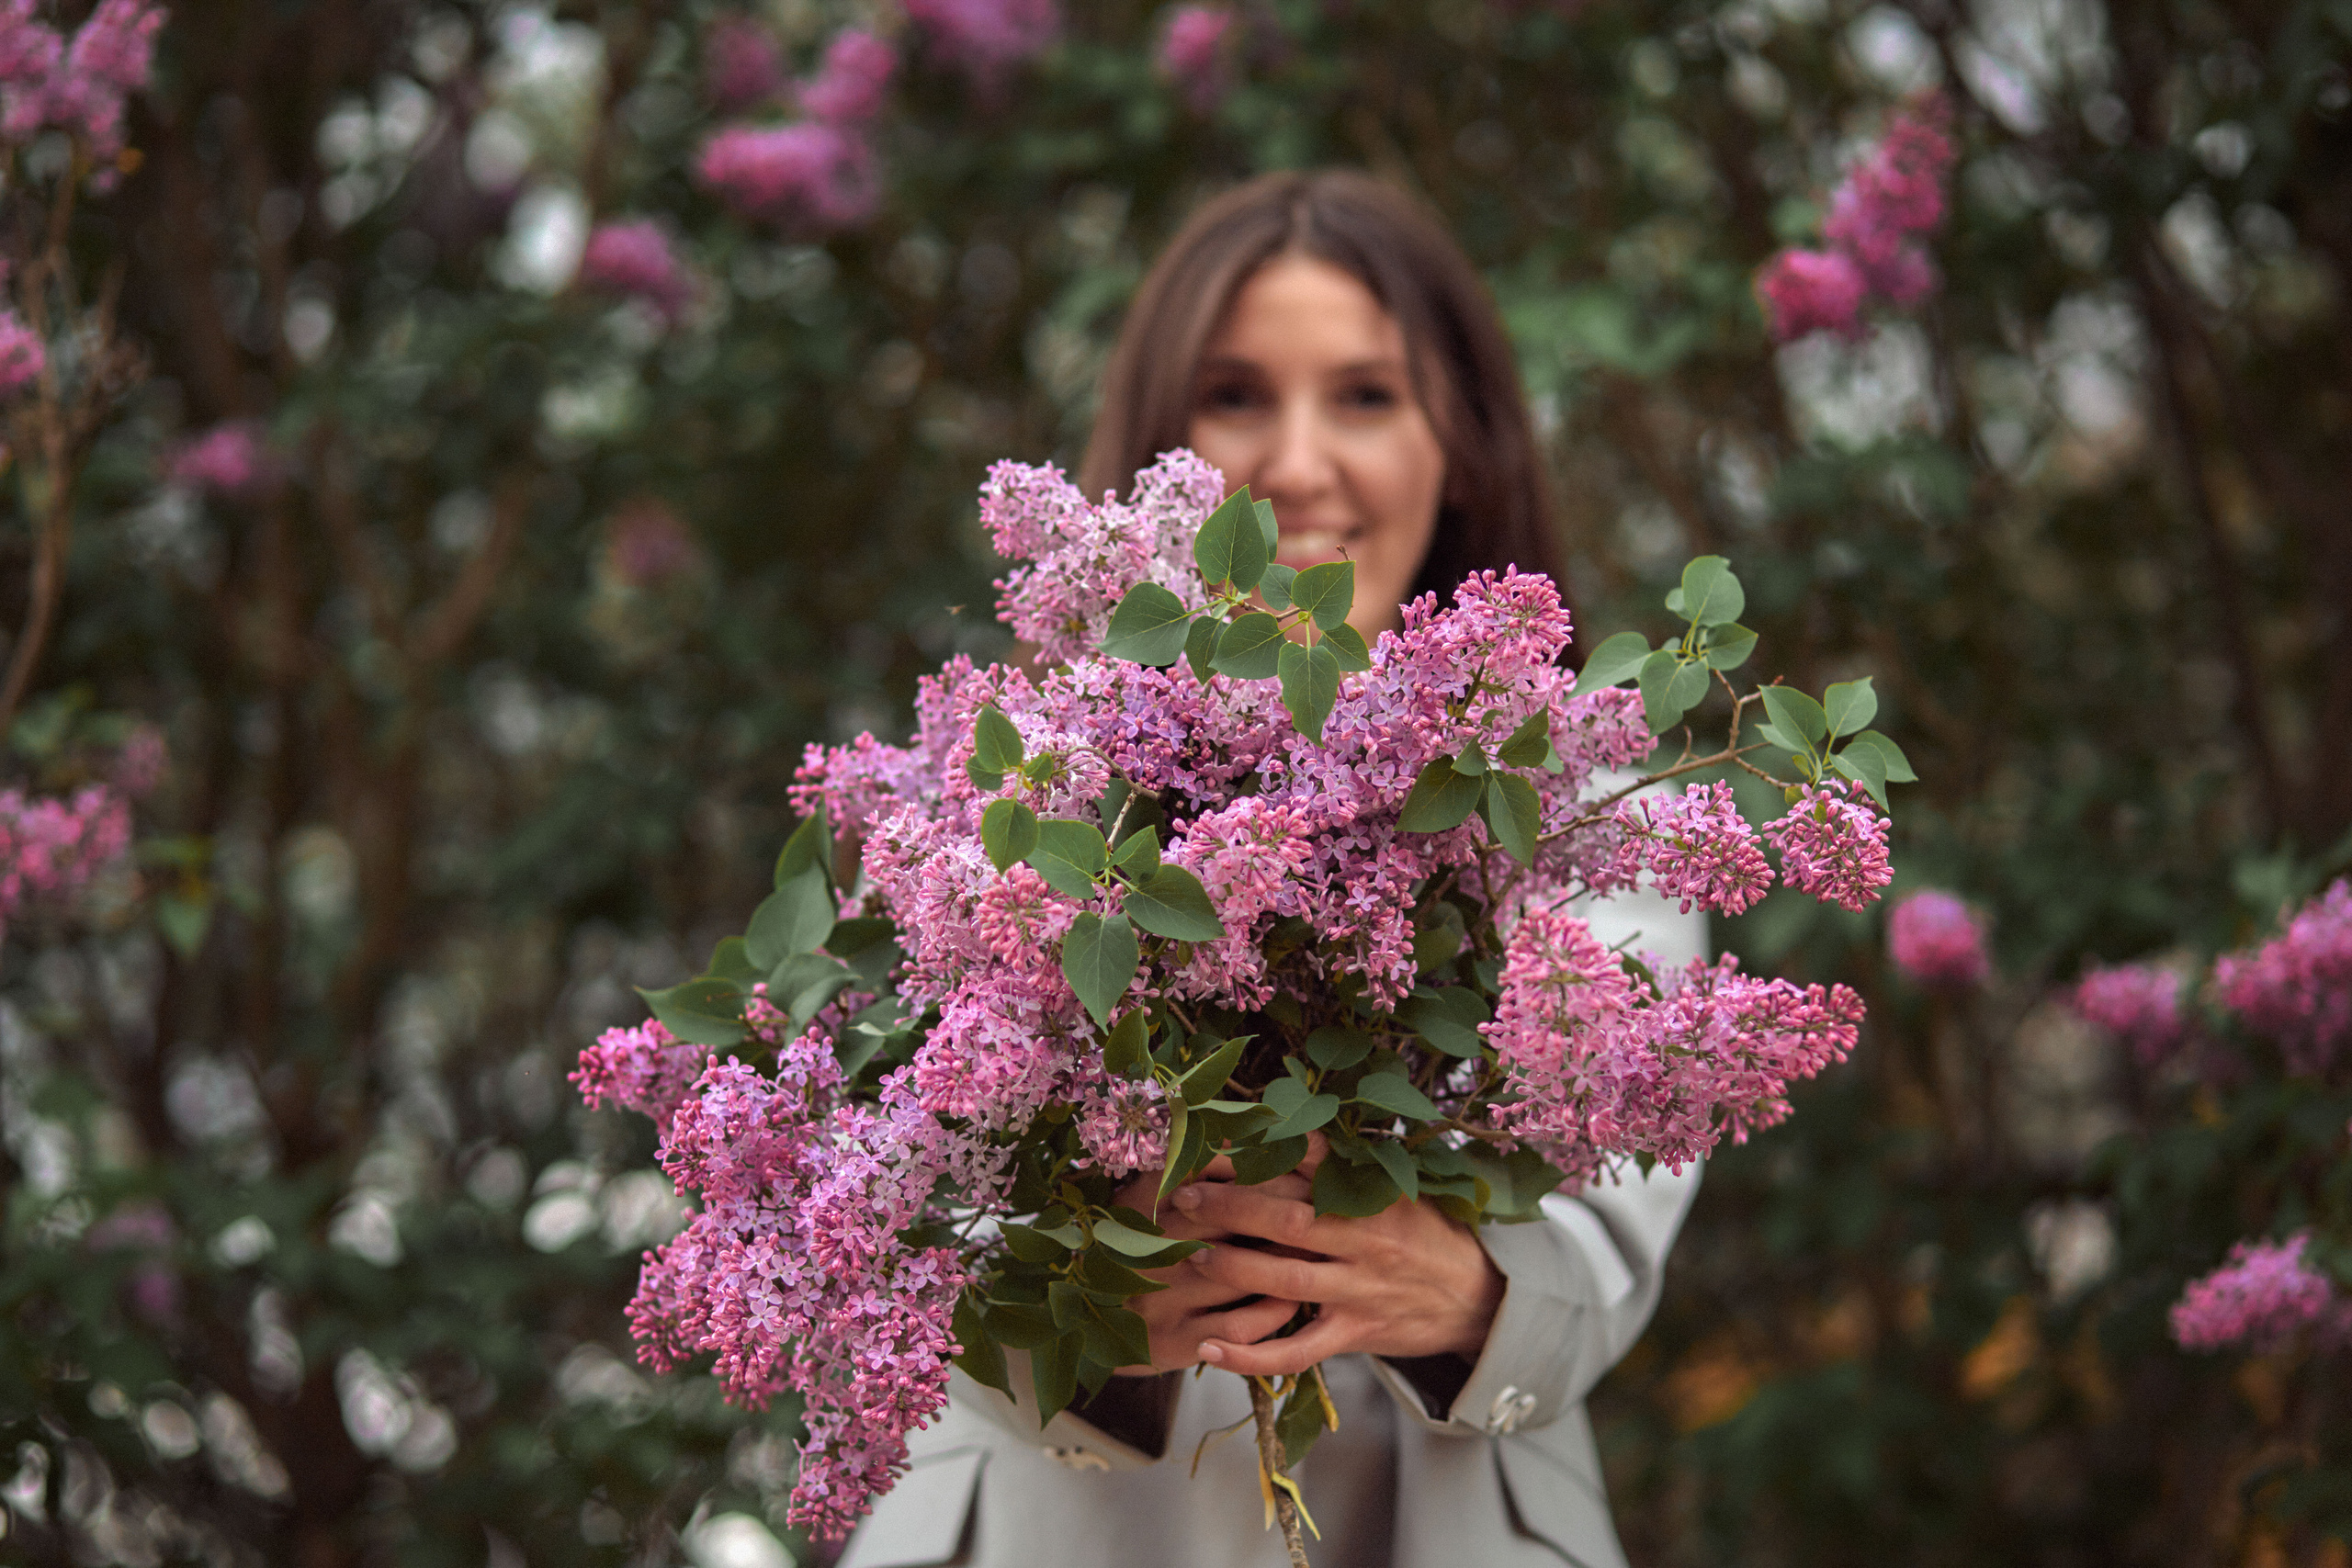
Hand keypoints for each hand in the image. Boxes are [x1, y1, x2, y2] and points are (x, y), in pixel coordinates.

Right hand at [1109, 1155, 1308, 1374]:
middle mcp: (1146, 1249)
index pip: (1213, 1178)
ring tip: (1313, 1255)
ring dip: (1283, 1265)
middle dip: (1281, 1217)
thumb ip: (1196, 1167)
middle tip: (1318, 1214)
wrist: (1093, 1319)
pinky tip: (1289, 1300)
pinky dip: (1270, 1312)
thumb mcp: (1152, 1198)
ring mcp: (1158, 1298)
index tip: (1299, 1173)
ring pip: (1240, 1276)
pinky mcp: (1172, 1342)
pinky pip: (1238, 1325)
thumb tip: (1257, 1139)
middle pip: (1230, 1224)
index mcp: (1143, 1203)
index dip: (1262, 1176)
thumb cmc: (1138, 1245)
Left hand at [1174, 1133, 1504, 1377]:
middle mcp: (1366, 1238)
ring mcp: (1360, 1288)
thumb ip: (1345, 1167)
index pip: (1309, 1163)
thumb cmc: (1425, 1234)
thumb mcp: (1397, 1188)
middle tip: (1182, 1197)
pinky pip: (1297, 1350)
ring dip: (1232, 1267)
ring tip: (1191, 1256)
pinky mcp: (1355, 1333)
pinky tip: (1211, 1347)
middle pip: (1287, 1218)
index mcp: (1373, 1193)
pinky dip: (1251, 1355)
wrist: (1479, 1297)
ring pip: (1286, 1278)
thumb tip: (1282, 1129)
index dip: (1256, 1151)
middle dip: (1228, 1206)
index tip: (1211, 1146)